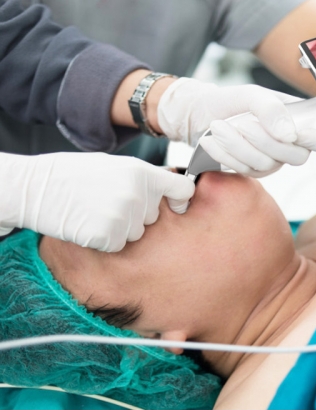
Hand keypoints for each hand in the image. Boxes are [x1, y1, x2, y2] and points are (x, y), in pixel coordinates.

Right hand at [0, 152, 194, 251]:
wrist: (38, 188)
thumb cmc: (77, 174)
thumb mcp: (116, 166)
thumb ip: (145, 177)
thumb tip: (172, 186)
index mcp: (142, 172)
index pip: (182, 190)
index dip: (181, 200)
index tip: (176, 205)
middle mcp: (138, 194)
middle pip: (154, 216)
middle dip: (137, 214)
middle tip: (109, 201)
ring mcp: (124, 216)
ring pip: (137, 232)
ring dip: (121, 227)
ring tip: (96, 210)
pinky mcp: (109, 236)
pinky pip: (119, 244)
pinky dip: (106, 239)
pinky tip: (89, 223)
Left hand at [157, 78, 315, 177]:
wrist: (202, 113)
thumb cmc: (231, 100)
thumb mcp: (250, 94)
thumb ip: (270, 108)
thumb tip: (289, 135)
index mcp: (303, 119)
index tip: (299, 133)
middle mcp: (293, 143)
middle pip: (298, 156)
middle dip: (266, 141)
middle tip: (241, 123)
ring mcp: (275, 159)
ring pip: (269, 165)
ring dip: (239, 147)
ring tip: (218, 127)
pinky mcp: (254, 170)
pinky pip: (247, 171)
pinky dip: (227, 156)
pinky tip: (212, 141)